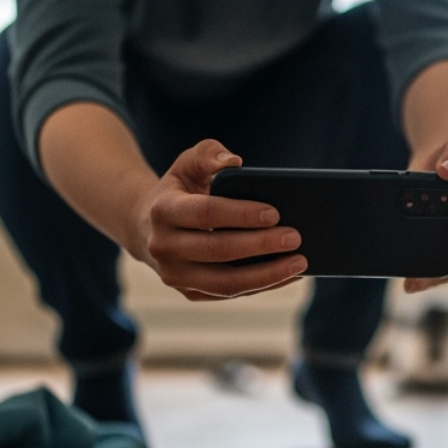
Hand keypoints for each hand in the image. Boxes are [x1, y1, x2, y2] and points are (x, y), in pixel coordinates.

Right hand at [133, 139, 305, 300]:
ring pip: (225, 283)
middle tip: (295, 237)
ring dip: (267, 275)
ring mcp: (174, 275)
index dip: (240, 214)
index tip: (275, 213)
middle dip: (260, 245)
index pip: (205, 213)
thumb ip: (208, 153)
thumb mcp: (187, 163)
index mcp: (163, 210)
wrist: (148, 226)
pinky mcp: (189, 293)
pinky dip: (263, 286)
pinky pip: (230, 293)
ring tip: (300, 262)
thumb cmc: (180, 189)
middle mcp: (163, 246)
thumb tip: (234, 162)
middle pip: (217, 251)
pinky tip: (290, 274)